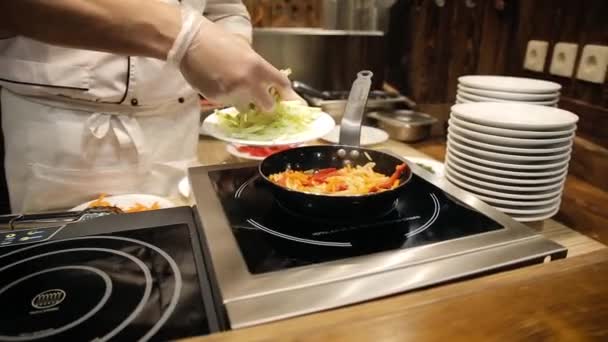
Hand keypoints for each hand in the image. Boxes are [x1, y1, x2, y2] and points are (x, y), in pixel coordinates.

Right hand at [177, 16, 298, 110]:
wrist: (190, 42)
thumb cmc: (217, 41)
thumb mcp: (244, 49)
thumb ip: (257, 67)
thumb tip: (267, 81)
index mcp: (258, 67)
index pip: (283, 85)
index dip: (288, 94)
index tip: (290, 99)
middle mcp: (248, 83)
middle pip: (268, 107)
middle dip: (266, 106)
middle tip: (262, 102)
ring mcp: (233, 94)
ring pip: (246, 108)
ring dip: (244, 103)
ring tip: (233, 87)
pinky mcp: (218, 100)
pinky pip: (228, 104)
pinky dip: (227, 99)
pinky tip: (219, 84)